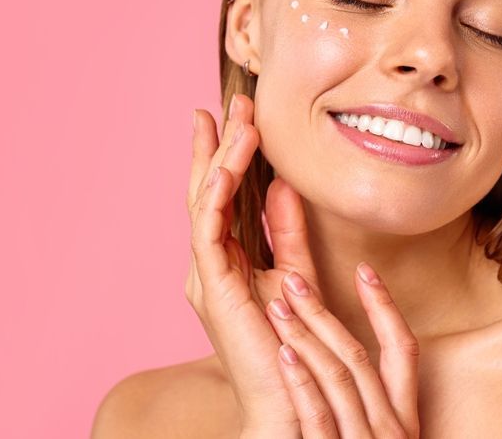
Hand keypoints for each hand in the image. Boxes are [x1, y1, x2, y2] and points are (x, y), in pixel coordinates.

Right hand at [187, 95, 420, 435]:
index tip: (239, 118)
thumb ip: (288, 231)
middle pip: (207, 193)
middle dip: (218, 146)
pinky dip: (218, 191)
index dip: (228, 156)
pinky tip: (231, 162)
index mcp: (226, 262)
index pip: (223, 198)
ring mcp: (206, 275)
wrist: (293, 397)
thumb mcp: (296, 271)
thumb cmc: (294, 342)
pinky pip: (208, 227)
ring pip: (205, 202)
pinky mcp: (212, 286)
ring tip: (236, 120)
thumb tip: (286, 185)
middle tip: (230, 104)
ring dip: (221, 158)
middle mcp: (209, 265)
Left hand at [268, 262, 420, 437]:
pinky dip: (301, 382)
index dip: (384, 306)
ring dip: (304, 337)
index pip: (402, 348)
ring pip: (337, 378)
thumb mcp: (378, 434)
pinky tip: (282, 355)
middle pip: (359, 356)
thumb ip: (369, 401)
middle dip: (323, 313)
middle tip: (293, 280)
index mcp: (404, 417)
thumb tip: (346, 352)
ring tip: (277, 309)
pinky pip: (318, 416)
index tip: (363, 269)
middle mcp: (391, 429)